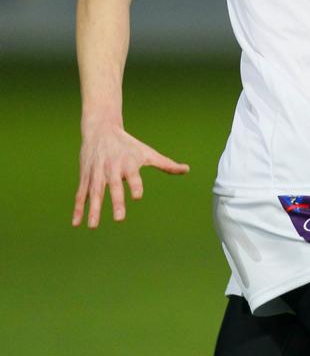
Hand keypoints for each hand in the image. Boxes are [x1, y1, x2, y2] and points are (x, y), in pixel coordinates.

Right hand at [73, 125, 189, 227]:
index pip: (133, 175)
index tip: (137, 196)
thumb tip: (186, 169)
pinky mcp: (86, 176)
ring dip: (93, 209)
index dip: (135, 184)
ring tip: (94, 226)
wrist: (101, 129)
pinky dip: (78, 208)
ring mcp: (97, 173)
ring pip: (95, 192)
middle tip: (119, 219)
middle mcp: (112, 168)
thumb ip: (165, 164)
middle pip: (114, 186)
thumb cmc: (128, 145)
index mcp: (128, 163)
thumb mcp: (147, 152)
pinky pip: (81, 194)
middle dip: (116, 201)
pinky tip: (76, 223)